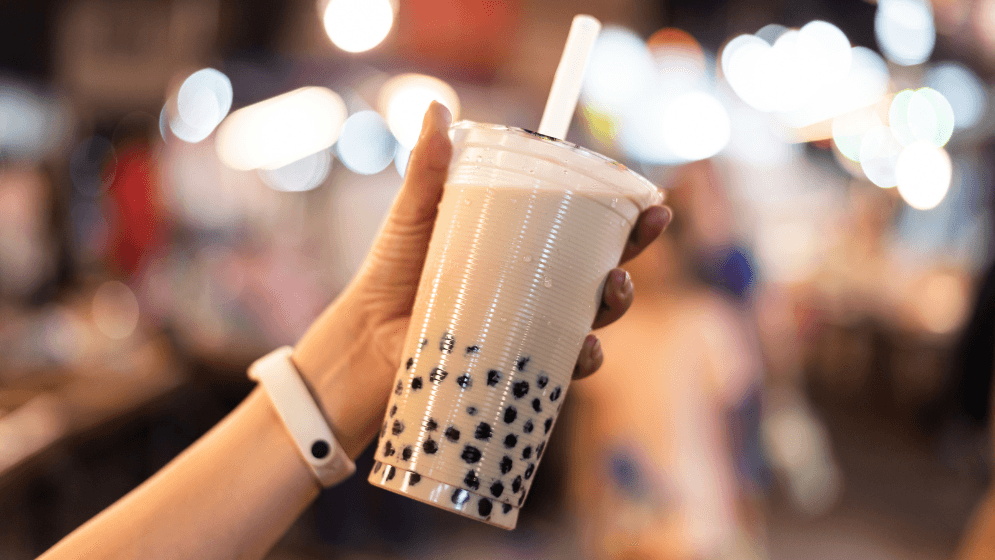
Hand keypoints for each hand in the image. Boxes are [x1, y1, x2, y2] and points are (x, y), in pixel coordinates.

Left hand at [293, 102, 671, 458]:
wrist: (364, 337)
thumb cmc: (392, 271)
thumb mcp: (414, 215)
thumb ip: (428, 168)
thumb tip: (437, 107)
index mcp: (520, 247)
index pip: (582, 227)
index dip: (621, 214)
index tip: (648, 198)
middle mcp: (534, 289)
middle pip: (599, 271)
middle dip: (633, 253)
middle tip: (643, 232)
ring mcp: (528, 329)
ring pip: (591, 319)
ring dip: (616, 305)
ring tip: (613, 288)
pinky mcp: (515, 365)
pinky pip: (560, 366)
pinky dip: (580, 360)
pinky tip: (584, 349)